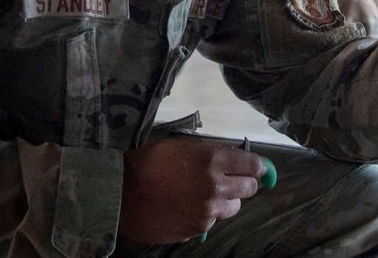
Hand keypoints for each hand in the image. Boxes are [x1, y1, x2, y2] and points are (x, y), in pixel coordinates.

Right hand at [118, 137, 266, 243]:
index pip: (254, 165)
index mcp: (212, 161)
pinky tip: (186, 207)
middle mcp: (215, 188)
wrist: (120, 193)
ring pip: (232, 208)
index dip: (257, 166)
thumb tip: (237, 159)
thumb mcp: (184, 146)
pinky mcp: (195, 231)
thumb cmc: (150, 161)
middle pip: (249, 188)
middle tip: (231, 180)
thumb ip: (213, 153)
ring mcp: (206, 213)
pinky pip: (210, 223)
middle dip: (244, 183)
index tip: (255, 167)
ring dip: (225, 201)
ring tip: (204, 195)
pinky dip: (205, 216)